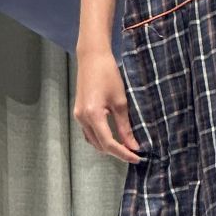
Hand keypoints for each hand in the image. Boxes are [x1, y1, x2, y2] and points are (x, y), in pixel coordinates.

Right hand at [73, 47, 144, 163]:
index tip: (137, 158)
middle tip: (134, 152)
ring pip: (93, 141)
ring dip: (108, 146)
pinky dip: (100, 138)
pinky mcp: (78, 112)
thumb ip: (125, 126)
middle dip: (116, 151)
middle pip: (99, 145)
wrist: (92, 57)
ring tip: (126, 146)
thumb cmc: (108, 74)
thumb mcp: (120, 101)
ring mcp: (78, 116)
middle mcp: (82, 119)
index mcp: (93, 115)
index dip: (123, 153)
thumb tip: (133, 145)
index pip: (108, 143)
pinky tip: (113, 136)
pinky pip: (89, 132)